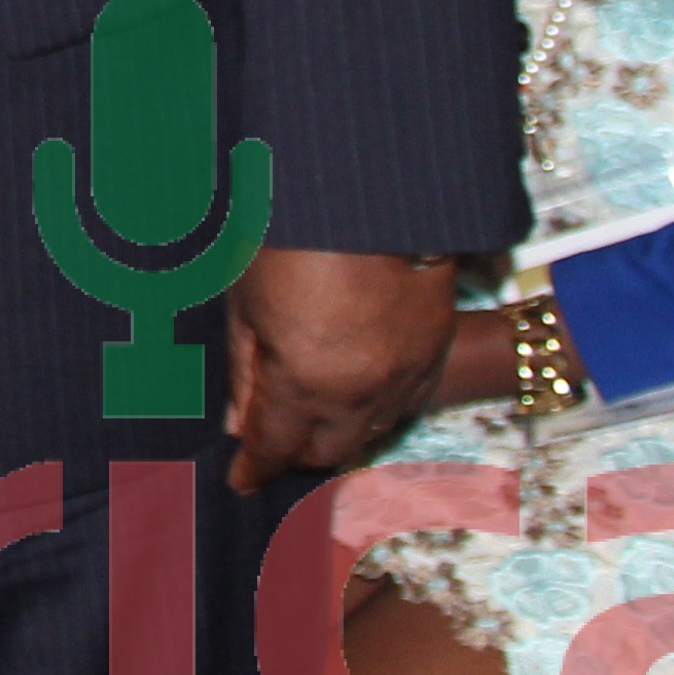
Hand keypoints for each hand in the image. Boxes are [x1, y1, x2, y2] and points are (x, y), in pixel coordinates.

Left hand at [222, 245, 461, 489]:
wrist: (375, 194)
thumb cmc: (291, 237)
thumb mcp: (246, 301)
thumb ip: (243, 370)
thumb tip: (238, 423)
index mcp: (307, 382)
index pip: (275, 448)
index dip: (253, 469)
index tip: (240, 480)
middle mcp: (362, 392)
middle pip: (326, 452)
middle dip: (293, 451)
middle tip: (267, 436)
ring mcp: (406, 374)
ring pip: (370, 432)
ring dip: (337, 429)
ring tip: (308, 409)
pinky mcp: (436, 351)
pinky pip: (404, 403)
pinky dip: (375, 406)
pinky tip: (353, 388)